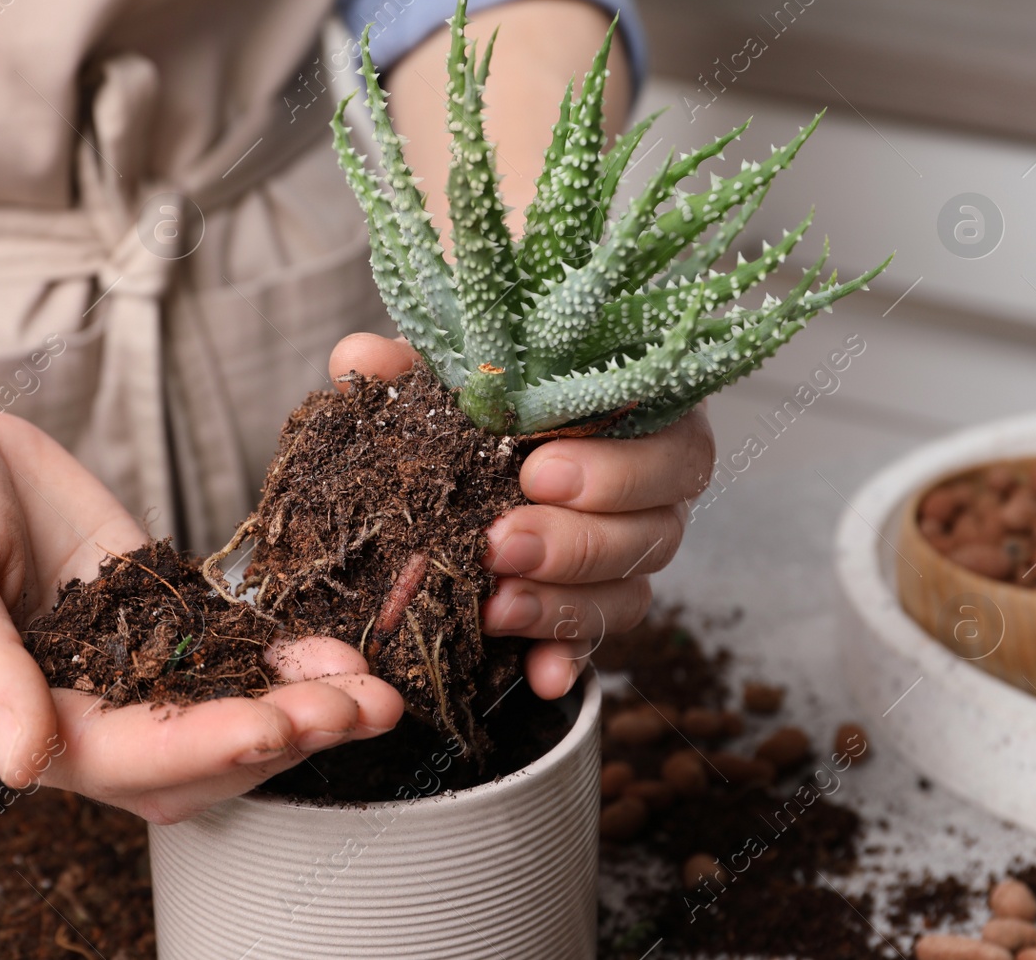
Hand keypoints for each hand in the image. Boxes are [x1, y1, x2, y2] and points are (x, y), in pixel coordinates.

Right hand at [0, 388, 401, 822]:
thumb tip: (20, 765)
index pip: (114, 761)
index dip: (200, 749)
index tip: (275, 723)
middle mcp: (63, 716)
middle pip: (185, 760)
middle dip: (276, 738)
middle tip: (362, 708)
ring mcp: (110, 670)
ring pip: (216, 717)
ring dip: (297, 712)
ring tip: (377, 691)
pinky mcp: (145, 617)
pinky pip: (223, 653)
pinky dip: (281, 661)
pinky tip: (339, 650)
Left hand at [330, 334, 714, 699]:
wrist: (456, 448)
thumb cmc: (472, 396)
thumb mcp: (443, 372)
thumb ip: (411, 366)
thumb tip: (363, 360)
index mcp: (640, 418)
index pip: (672, 448)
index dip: (616, 469)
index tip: (537, 473)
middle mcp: (652, 492)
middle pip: (655, 530)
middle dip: (575, 543)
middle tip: (500, 545)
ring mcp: (628, 555)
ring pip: (628, 592)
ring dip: (560, 604)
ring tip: (493, 607)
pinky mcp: (591, 606)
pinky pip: (593, 642)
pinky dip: (565, 658)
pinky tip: (536, 674)